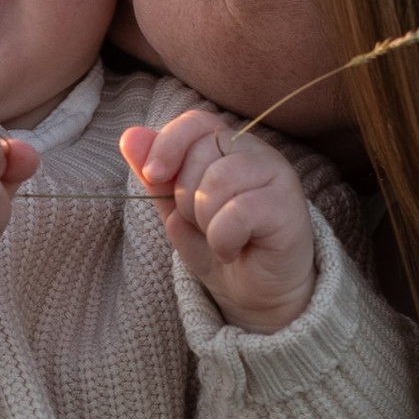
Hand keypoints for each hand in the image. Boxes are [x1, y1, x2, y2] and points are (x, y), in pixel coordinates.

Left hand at [120, 106, 317, 334]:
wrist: (257, 296)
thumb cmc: (221, 247)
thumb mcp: (177, 212)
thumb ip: (157, 176)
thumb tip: (129, 136)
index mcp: (230, 147)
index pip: (196, 122)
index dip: (168, 142)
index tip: (152, 174)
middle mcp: (257, 153)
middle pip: (200, 154)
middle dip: (186, 199)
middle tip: (205, 225)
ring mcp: (277, 176)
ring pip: (218, 181)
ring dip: (205, 221)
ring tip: (221, 238)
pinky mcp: (288, 206)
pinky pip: (238, 212)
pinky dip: (223, 239)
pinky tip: (233, 250)